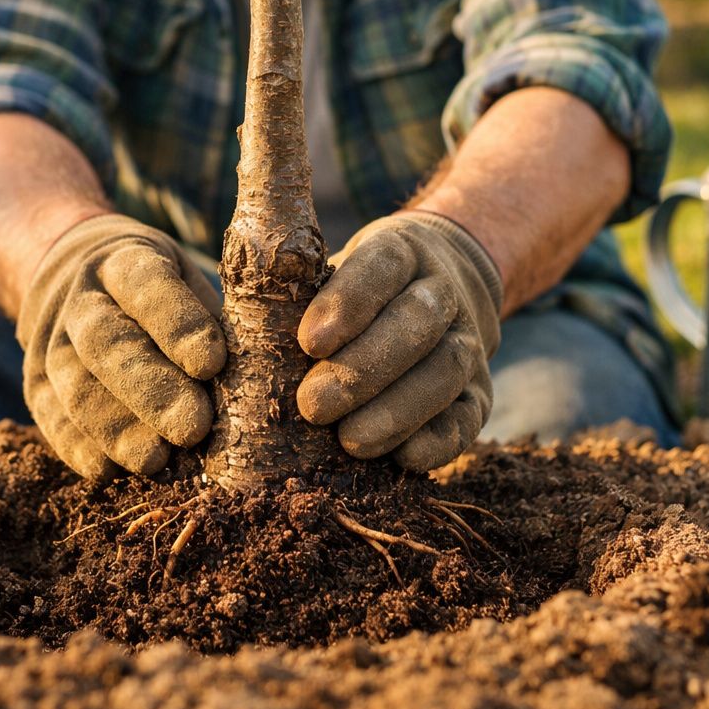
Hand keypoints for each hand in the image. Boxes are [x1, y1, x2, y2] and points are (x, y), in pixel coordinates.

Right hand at [16, 214, 225, 478]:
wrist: (72, 277)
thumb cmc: (159, 290)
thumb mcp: (187, 281)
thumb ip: (213, 322)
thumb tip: (256, 381)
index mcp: (123, 260)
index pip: (145, 283)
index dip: (177, 323)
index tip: (213, 363)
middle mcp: (80, 297)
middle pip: (105, 341)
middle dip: (151, 389)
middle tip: (194, 427)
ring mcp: (50, 341)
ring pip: (75, 386)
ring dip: (117, 429)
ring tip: (158, 460)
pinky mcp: (34, 384)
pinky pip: (51, 420)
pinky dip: (81, 450)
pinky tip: (113, 471)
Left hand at [296, 211, 502, 470]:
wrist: (441, 284)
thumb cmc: (353, 292)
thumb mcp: (328, 270)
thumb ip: (290, 295)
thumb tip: (227, 341)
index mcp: (402, 250)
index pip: (382, 265)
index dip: (349, 302)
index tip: (307, 342)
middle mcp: (443, 290)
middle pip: (416, 321)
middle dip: (364, 367)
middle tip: (312, 406)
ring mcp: (469, 340)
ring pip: (446, 369)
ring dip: (398, 408)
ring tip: (350, 441)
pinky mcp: (480, 390)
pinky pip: (470, 416)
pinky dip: (440, 440)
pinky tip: (402, 459)